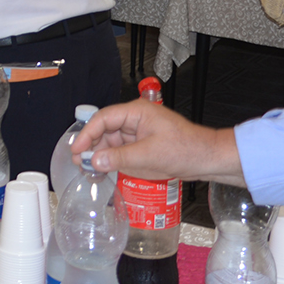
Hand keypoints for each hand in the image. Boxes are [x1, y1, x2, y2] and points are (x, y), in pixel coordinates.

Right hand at [75, 98, 234, 182]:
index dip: (87, 133)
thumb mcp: (149, 155)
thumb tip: (95, 161)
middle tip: (79, 162)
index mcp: (137, 112)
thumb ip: (120, 157)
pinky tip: (101, 171)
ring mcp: (137, 134)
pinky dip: (109, 161)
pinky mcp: (140, 146)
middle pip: (104, 130)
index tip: (77, 149)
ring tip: (87, 170)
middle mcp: (134, 120)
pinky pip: (119, 152)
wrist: (206, 159)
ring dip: (98, 155)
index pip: (104, 118)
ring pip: (109, 142)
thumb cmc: (185, 149)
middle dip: (90, 146)